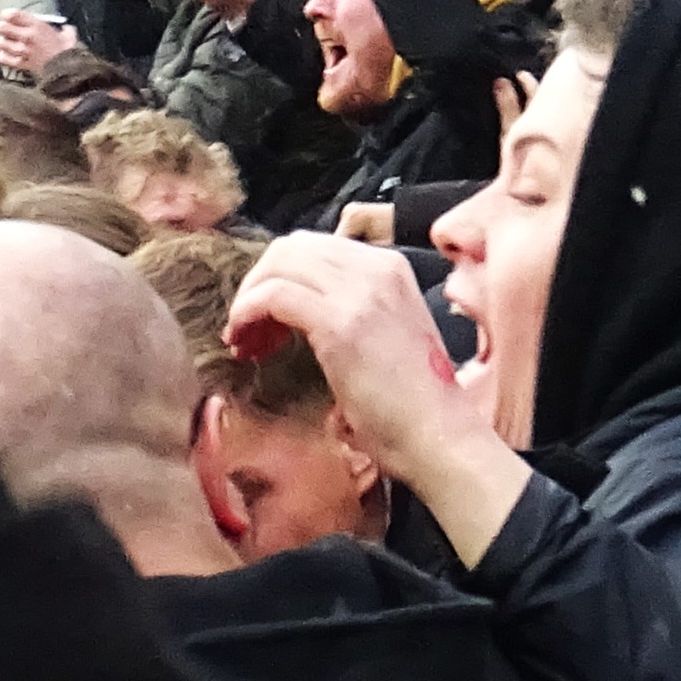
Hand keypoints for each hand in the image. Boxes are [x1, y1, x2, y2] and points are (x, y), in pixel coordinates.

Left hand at [229, 230, 530, 557]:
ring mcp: (359, 292)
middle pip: (292, 247)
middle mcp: (377, 267)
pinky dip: (247, 313)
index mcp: (392, 267)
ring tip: (243, 339)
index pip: (316, 246)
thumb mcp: (388, 333)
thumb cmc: (413, 404)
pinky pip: (273, 295)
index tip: (268, 318)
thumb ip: (355, 310)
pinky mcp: (338, 323)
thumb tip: (303, 314)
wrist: (437, 434)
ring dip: (249, 297)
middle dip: (260, 281)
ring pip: (279, 264)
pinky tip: (244, 344)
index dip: (282, 276)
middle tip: (248, 328)